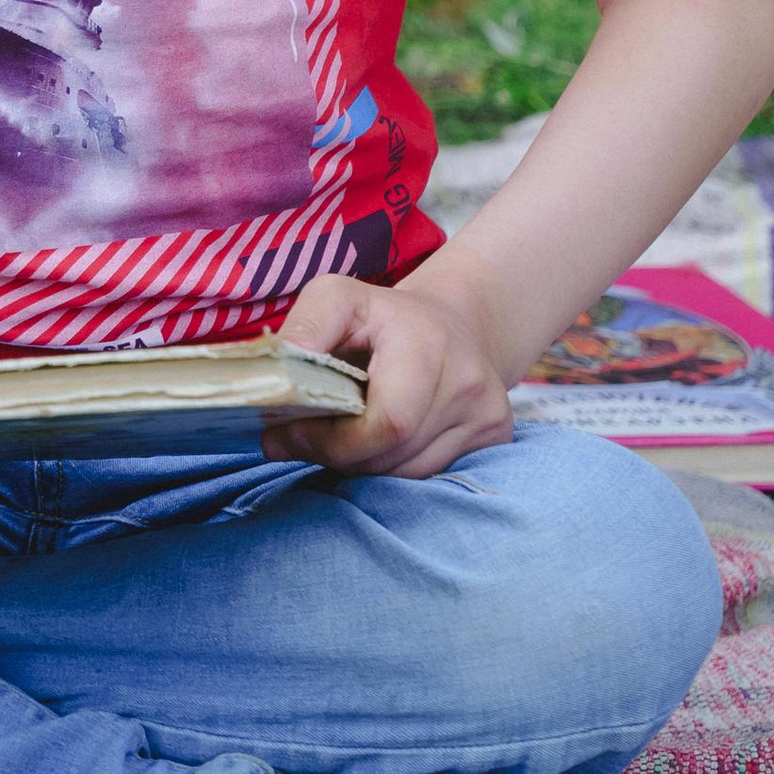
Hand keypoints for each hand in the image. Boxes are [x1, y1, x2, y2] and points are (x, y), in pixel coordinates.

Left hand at [263, 267, 515, 480]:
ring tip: (338, 437)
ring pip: (409, 474)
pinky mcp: (496, 437)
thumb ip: (305, 329)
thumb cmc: (384, 315)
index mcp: (428, 344)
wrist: (455, 321)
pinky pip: (431, 475)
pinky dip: (393, 468)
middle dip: (337, 455)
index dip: (333, 441)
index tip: (287, 435)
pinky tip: (376, 443)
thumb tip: (276, 380)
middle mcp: (469, 382)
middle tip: (301, 440)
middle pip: (393, 455)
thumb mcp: (336, 298)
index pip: (388, 422)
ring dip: (362, 466)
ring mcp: (489, 413)